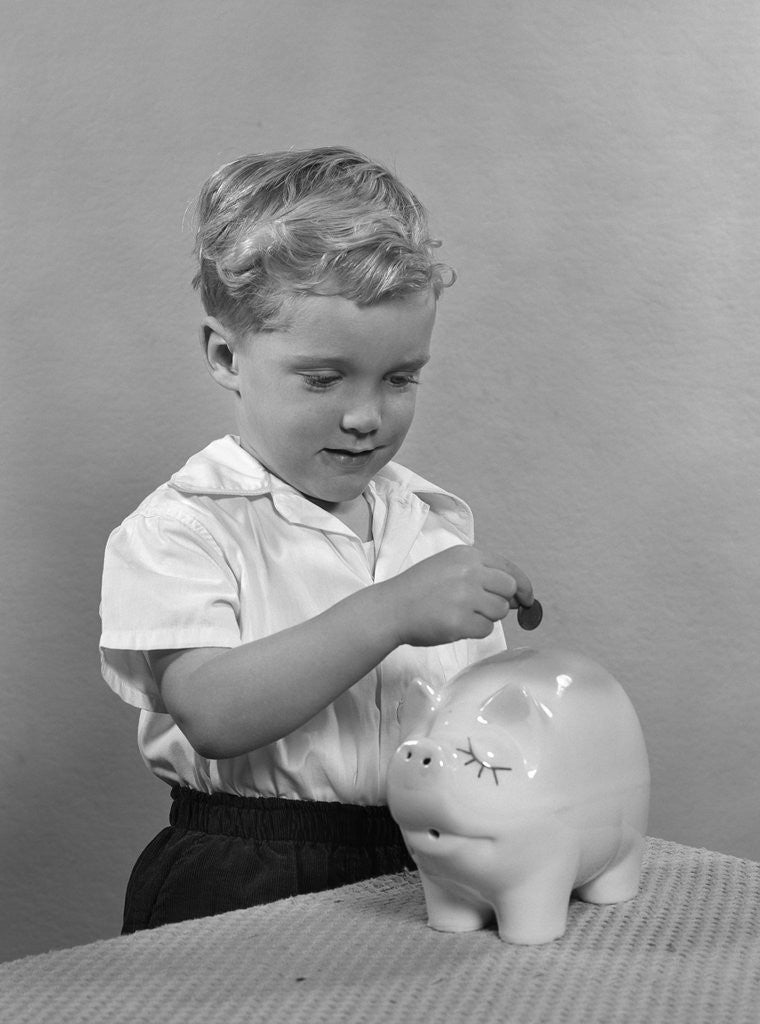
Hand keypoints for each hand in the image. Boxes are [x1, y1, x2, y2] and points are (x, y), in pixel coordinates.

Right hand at [382, 544, 532, 646]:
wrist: (391, 608)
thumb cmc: (419, 589)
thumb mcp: (448, 566)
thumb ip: (481, 574)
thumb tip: (516, 596)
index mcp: (467, 555)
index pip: (509, 569)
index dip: (523, 585)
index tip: (528, 598)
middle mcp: (469, 572)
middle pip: (509, 589)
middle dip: (501, 602)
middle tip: (482, 608)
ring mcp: (465, 597)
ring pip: (499, 611)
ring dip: (486, 617)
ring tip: (460, 614)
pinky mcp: (460, 622)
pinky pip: (486, 630)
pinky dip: (474, 631)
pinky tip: (454, 624)